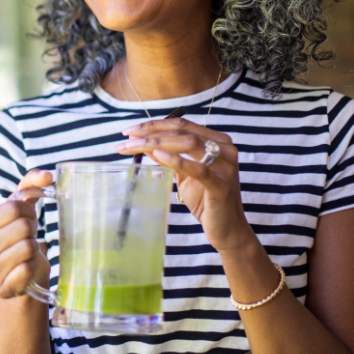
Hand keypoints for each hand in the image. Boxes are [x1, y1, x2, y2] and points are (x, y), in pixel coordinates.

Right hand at [0, 169, 52, 298]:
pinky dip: (33, 267)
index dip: (28, 211)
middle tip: (28, 236)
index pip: (13, 208)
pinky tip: (26, 268)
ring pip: (27, 248)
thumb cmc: (19, 236)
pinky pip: (28, 270)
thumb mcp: (20, 208)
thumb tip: (48, 175)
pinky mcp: (2, 289)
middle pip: (22, 227)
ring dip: (34, 248)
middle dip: (32, 229)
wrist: (21, 275)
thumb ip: (31, 184)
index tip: (27, 219)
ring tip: (27, 252)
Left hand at [115, 116, 256, 253]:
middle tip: (126, 139)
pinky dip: (176, 160)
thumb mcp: (183, 173)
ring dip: (156, 143)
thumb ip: (168, 156)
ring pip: (187, 143)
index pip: (181, 124)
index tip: (129, 131)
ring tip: (134, 147)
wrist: (227, 229)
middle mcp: (224, 148)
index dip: (154, 124)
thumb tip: (143, 142)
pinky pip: (198, 169)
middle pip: (182, 131)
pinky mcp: (221, 185)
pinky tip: (157, 155)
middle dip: (150, 133)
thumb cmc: (205, 199)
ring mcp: (225, 166)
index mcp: (217, 141)